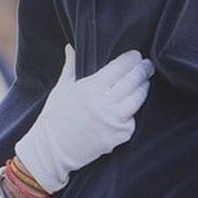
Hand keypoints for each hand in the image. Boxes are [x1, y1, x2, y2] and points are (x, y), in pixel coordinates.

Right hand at [15, 45, 152, 193]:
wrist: (51, 151)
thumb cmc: (54, 117)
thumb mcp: (60, 88)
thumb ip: (70, 66)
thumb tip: (71, 46)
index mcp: (89, 89)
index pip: (119, 67)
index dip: (131, 59)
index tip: (135, 55)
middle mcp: (103, 104)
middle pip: (134, 80)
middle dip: (143, 70)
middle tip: (147, 65)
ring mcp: (113, 121)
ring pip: (139, 99)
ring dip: (143, 88)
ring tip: (143, 82)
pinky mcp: (118, 136)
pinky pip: (133, 119)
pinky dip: (133, 112)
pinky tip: (130, 105)